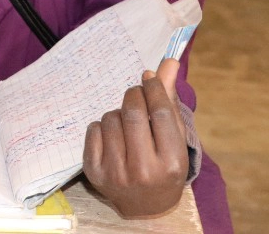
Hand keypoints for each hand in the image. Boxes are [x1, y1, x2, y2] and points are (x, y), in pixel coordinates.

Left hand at [83, 58, 188, 217]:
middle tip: (135, 93)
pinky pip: (93, 129)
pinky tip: (113, 137)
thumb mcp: (174, 138)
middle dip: (134, 95)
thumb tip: (168, 61)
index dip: (154, 88)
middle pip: (133, 112)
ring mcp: (116, 173)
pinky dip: (102, 126)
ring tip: (127, 123)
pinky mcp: (93, 172)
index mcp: (171, 163)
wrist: (145, 206)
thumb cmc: (164, 165)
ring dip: (118, 112)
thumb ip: (170, 100)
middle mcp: (143, 171)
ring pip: (110, 118)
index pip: (161, 112)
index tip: (149, 78)